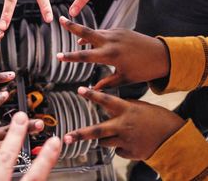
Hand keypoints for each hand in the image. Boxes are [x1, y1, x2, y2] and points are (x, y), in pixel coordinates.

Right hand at [57, 16, 169, 88]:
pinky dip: (96, 35)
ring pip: (95, 31)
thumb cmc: (144, 69)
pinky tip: (92, 39)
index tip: (58, 56)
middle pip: (86, 32)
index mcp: (110, 55)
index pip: (84, 56)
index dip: (69, 57)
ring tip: (74, 34)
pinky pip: (104, 31)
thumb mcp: (124, 78)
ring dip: (83, 33)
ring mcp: (116, 33)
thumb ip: (106, 83)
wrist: (162, 55)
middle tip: (60, 19)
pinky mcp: (121, 30)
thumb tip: (92, 90)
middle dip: (72, 26)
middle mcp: (110, 41)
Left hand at [64, 87, 184, 159]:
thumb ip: (123, 107)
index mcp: (127, 110)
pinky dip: (119, 146)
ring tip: (115, 133)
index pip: (106, 100)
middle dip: (80, 134)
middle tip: (67, 137)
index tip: (80, 90)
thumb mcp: (140, 107)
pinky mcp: (130, 152)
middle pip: (97, 131)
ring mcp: (126, 140)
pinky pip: (117, 150)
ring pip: (104, 142)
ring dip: (104, 138)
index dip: (92, 95)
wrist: (174, 138)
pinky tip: (130, 142)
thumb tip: (109, 108)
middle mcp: (123, 125)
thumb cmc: (158, 119)